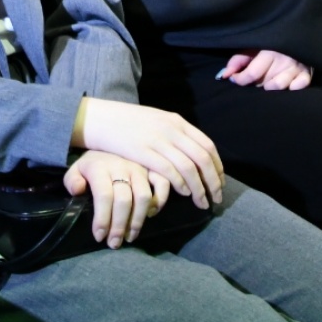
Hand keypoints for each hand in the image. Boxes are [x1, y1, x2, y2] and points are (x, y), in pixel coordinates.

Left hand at [64, 151, 159, 247]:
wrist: (108, 140)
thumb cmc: (93, 163)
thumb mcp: (76, 169)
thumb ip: (72, 180)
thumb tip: (78, 191)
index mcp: (100, 167)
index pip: (103, 195)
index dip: (102, 218)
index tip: (99, 236)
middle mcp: (121, 167)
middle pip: (124, 200)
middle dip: (119, 226)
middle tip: (114, 243)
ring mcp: (139, 167)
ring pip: (143, 196)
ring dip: (138, 220)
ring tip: (130, 236)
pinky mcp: (152, 168)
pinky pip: (162, 184)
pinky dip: (160, 201)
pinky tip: (151, 214)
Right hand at [72, 97, 222, 208]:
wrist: (101, 118)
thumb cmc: (129, 123)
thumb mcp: (157, 121)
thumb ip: (175, 134)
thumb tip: (193, 154)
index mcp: (177, 121)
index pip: (207, 146)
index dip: (217, 167)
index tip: (220, 183)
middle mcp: (171, 129)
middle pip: (202, 158)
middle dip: (214, 181)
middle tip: (217, 198)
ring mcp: (157, 140)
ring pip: (189, 167)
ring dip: (199, 188)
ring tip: (202, 202)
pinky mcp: (143, 151)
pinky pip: (169, 170)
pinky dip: (180, 184)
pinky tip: (184, 193)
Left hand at [218, 49, 312, 90]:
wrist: (297, 33)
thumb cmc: (271, 42)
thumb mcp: (252, 46)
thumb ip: (238, 60)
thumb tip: (224, 76)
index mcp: (268, 51)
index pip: (252, 74)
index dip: (240, 80)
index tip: (235, 79)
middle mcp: (283, 60)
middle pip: (264, 82)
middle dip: (255, 83)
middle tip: (254, 78)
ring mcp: (296, 67)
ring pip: (279, 86)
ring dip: (270, 87)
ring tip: (267, 82)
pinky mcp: (307, 73)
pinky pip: (299, 86)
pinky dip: (291, 88)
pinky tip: (286, 85)